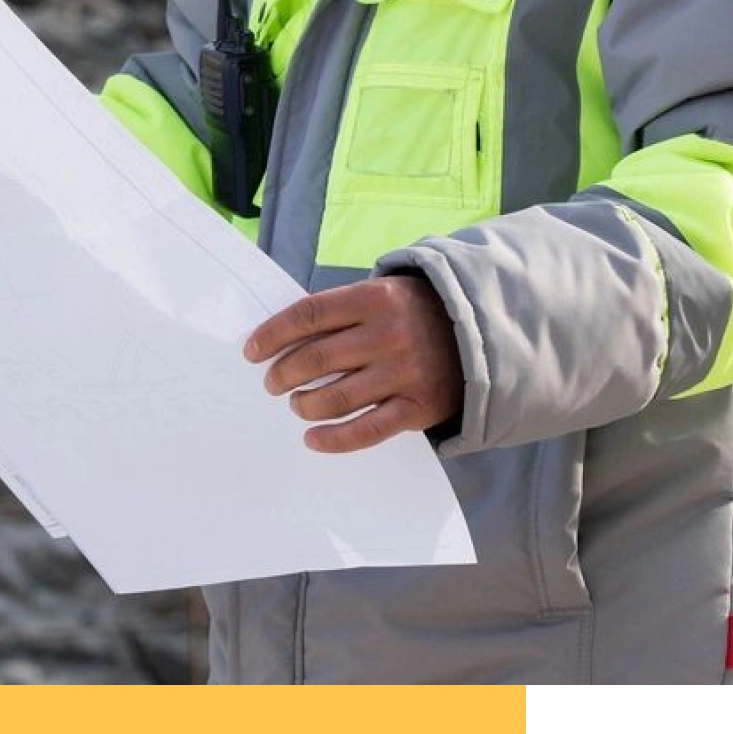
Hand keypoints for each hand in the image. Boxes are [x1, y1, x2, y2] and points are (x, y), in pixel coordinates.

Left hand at [241, 273, 462, 453]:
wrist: (481, 334)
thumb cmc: (412, 313)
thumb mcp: (380, 294)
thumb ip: (339, 312)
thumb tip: (281, 339)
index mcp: (373, 299)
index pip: (307, 316)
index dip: (272, 334)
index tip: (252, 351)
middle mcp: (388, 335)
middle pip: (315, 359)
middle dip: (282, 374)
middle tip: (272, 383)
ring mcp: (404, 373)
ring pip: (335, 398)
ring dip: (304, 405)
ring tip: (297, 404)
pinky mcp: (418, 408)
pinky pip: (366, 430)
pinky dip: (333, 439)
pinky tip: (312, 438)